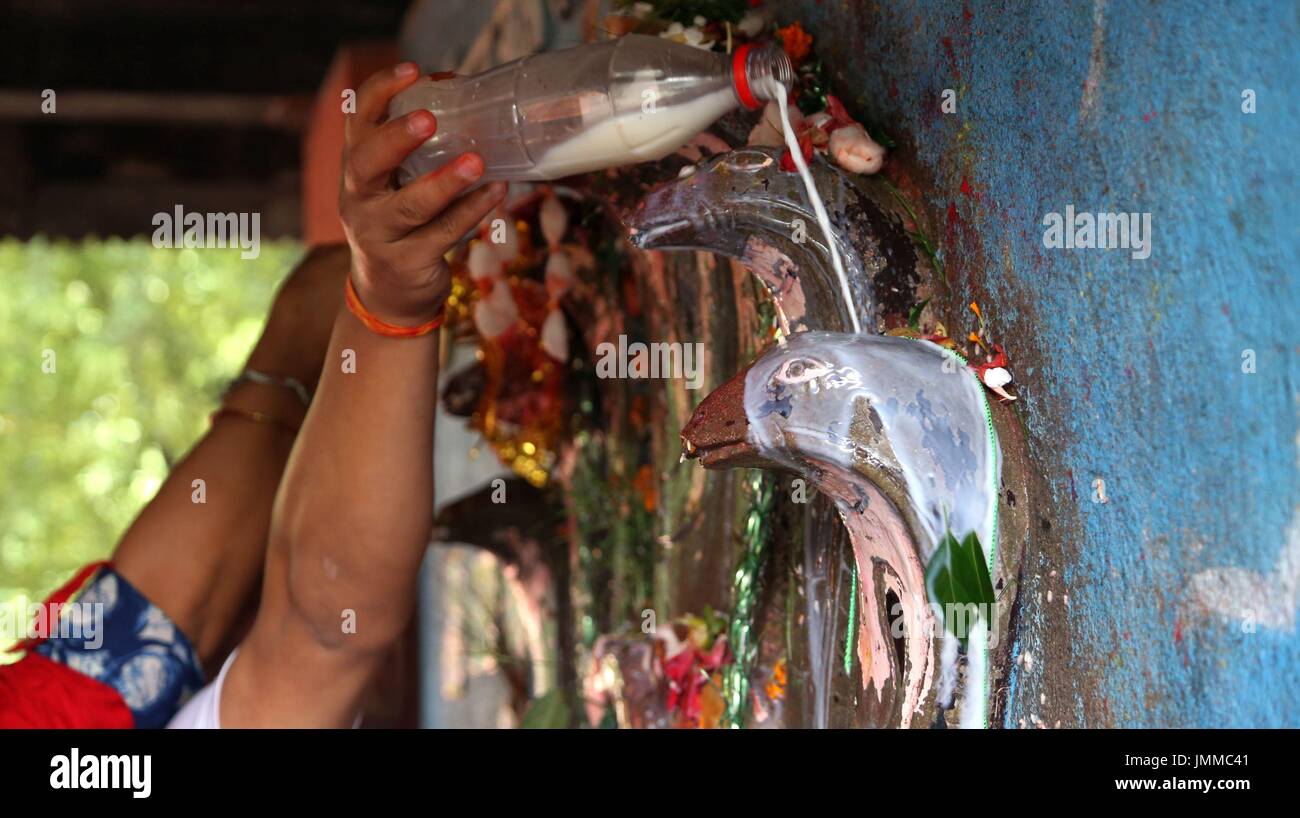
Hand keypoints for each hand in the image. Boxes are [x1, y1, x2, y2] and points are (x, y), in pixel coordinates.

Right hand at [339, 62, 507, 323]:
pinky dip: (472, 213)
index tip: (412, 70)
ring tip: (476, 162)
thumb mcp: (394, 183)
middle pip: (367, 163)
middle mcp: (358, 198)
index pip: (357, 120)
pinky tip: (496, 193)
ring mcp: (379, 233)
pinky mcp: (407, 262)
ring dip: (444, 183)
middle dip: (397, 138)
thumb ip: (416, 150)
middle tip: (429, 119)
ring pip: (410, 206)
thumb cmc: (400, 222)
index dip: (380, 93)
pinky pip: (443, 235)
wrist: (388, 293)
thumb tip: (469, 98)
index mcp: (356, 167)